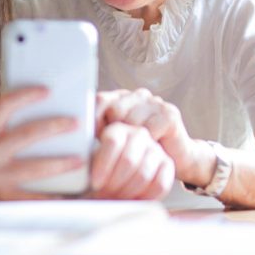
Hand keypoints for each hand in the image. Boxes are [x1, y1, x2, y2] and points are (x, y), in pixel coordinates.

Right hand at [0, 87, 82, 200]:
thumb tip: (35, 122)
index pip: (3, 106)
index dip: (26, 95)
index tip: (46, 91)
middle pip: (26, 134)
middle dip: (54, 127)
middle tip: (75, 123)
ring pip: (35, 168)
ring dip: (61, 163)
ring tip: (79, 159)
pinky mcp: (1, 202)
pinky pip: (34, 199)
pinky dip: (53, 196)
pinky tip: (68, 194)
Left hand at [90, 121, 174, 199]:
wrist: (121, 174)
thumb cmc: (100, 169)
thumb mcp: (89, 161)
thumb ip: (84, 161)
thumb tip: (73, 166)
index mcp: (117, 129)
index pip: (112, 142)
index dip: (103, 165)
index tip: (95, 183)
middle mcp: (138, 134)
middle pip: (129, 159)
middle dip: (115, 183)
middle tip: (105, 195)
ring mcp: (155, 148)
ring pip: (143, 173)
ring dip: (127, 192)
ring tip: (115, 199)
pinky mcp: (168, 164)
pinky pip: (160, 184)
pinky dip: (145, 197)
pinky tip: (132, 201)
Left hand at [96, 89, 211, 187]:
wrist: (178, 158)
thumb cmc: (140, 151)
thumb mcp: (116, 140)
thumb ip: (99, 131)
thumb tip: (76, 132)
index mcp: (121, 98)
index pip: (99, 100)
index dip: (93, 119)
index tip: (93, 139)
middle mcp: (137, 95)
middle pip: (115, 110)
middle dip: (114, 132)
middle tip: (117, 149)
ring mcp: (154, 102)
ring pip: (131, 120)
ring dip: (132, 141)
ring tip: (135, 150)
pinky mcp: (169, 114)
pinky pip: (149, 129)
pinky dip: (148, 143)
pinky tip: (151, 148)